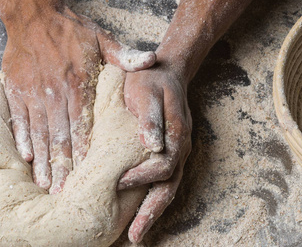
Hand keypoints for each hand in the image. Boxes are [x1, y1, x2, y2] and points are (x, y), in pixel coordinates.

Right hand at [2, 6, 155, 193]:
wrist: (35, 13)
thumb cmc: (73, 29)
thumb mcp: (104, 39)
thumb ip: (127, 56)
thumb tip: (152, 61)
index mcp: (80, 84)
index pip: (84, 125)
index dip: (85, 153)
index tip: (87, 176)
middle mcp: (56, 93)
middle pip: (61, 137)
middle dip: (63, 166)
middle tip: (64, 193)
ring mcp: (35, 93)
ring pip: (40, 133)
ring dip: (43, 160)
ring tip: (44, 185)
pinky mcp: (17, 90)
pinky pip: (20, 120)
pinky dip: (22, 139)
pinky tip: (25, 159)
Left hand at [118, 63, 191, 242]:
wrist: (166, 70)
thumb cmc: (150, 79)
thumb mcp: (146, 91)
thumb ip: (150, 117)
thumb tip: (152, 145)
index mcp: (177, 132)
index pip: (164, 164)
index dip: (143, 177)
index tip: (120, 183)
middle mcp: (182, 146)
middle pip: (170, 186)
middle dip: (151, 210)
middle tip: (134, 234)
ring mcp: (179, 150)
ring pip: (170, 187)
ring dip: (154, 210)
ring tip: (137, 232)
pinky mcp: (172, 151)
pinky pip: (167, 180)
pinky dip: (156, 198)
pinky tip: (143, 210)